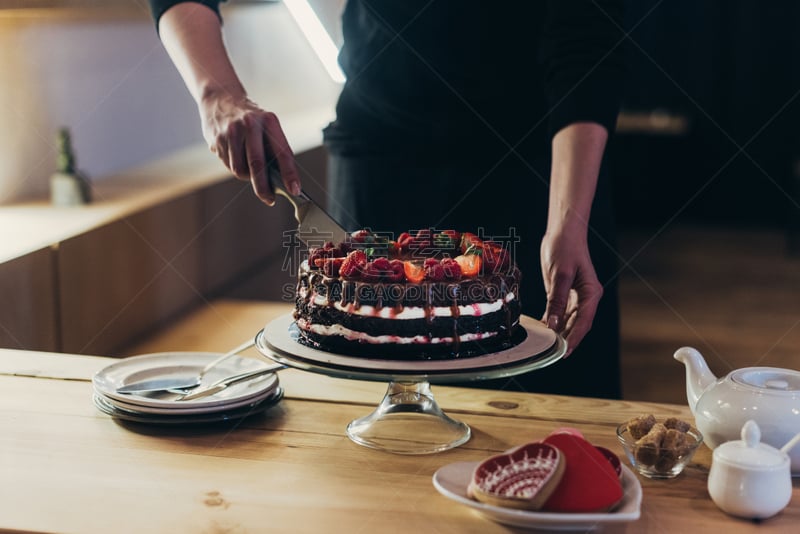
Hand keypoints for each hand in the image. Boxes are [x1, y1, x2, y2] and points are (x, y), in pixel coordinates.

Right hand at [199, 92, 300, 204]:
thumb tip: (283, 181)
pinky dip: (234, 166)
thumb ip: (274, 150)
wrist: (221, 98)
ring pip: (240, 170)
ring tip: (248, 165)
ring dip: (246, 176)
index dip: (289, 174)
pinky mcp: (217, 139)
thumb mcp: (267, 126)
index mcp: (269, 121)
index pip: (282, 152)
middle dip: (264, 187)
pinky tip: (235, 154)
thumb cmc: (251, 119)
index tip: (294, 189)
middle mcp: (250, 124)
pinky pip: (228, 165)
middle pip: (258, 165)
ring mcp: (231, 131)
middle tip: (270, 199)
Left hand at [540, 228, 602, 356]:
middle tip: (550, 353)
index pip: (583, 322)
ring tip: (544, 345)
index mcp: (591, 293)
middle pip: (576, 325)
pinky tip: (541, 330)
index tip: (563, 352)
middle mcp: (585, 298)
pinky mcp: (563, 294)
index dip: (573, 339)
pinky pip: (558, 312)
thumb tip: (552, 323)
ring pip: (567, 321)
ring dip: (557, 332)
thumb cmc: (565, 248)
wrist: (563, 232)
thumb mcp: (560, 274)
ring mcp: (575, 297)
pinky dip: (550, 321)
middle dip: (565, 339)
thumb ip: (556, 300)